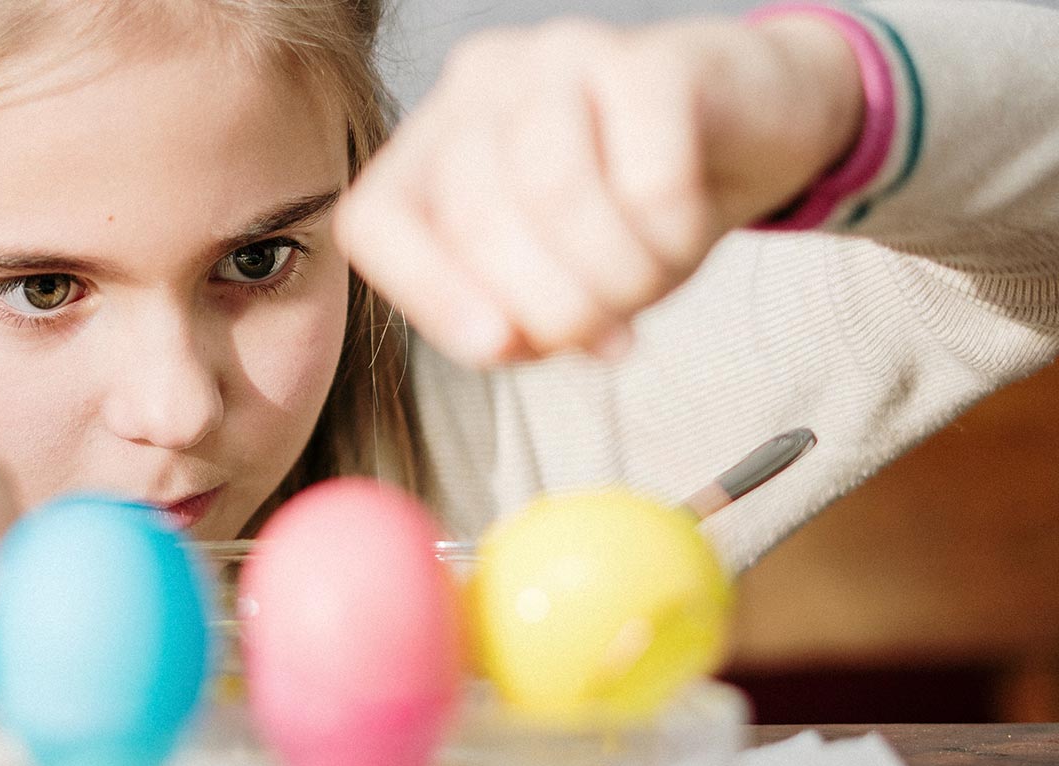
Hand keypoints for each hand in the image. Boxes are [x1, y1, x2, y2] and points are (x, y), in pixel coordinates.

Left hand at [334, 14, 863, 364]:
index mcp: (431, 147)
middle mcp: (477, 88)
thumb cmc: (631, 213)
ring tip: (647, 288)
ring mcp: (559, 58)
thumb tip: (512, 341)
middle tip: (603, 337)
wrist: (749, 125)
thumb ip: (518, 322)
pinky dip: (670, 233)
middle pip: (472, 215)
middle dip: (547, 305)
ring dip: (615, 275)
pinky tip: (686, 235)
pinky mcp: (651, 58)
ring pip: (555, 192)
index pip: (374, 220)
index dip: (425, 295)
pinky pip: (647, 175)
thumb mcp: (560, 284)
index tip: (497, 349)